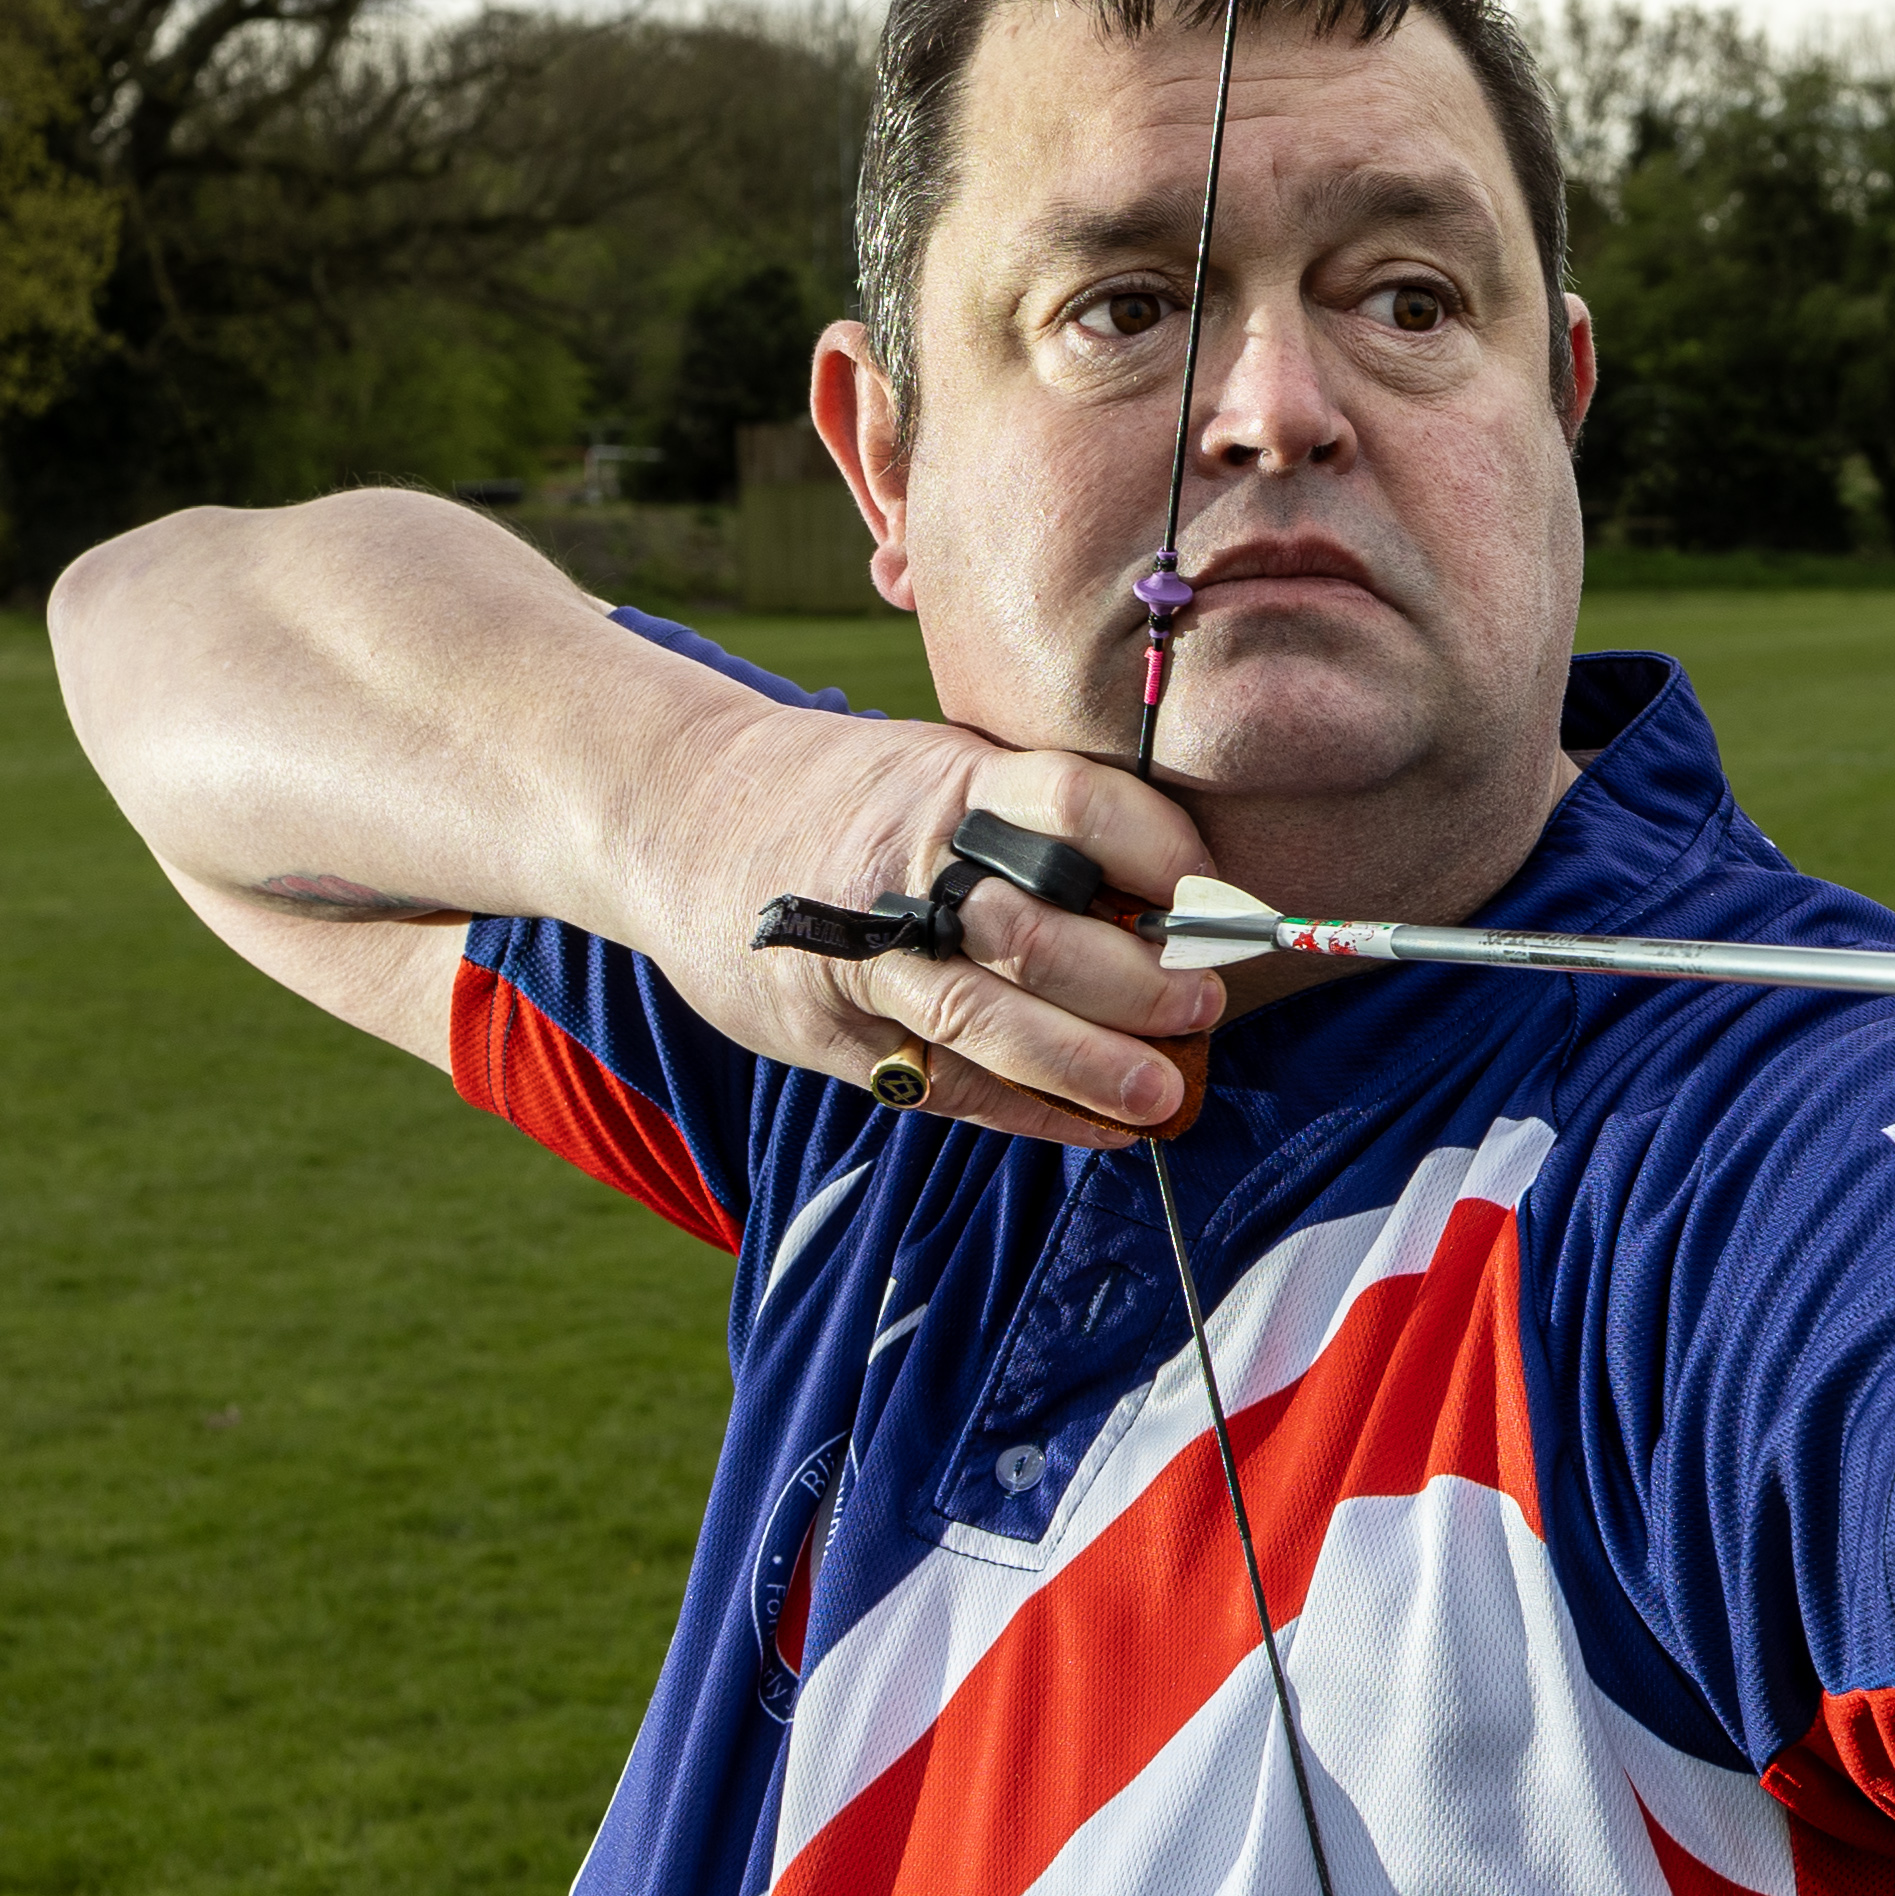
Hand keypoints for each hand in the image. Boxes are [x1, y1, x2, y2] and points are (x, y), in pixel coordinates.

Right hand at [653, 711, 1223, 1146]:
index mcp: (953, 782)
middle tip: (1204, 1002)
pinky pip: (945, 1084)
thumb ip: (1038, 821)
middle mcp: (909, 865)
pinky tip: (1096, 1129)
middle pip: (1040, 929)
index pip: (1079, 806)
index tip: (1218, 898)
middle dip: (1137, 979)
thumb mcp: (943, 766)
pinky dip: (1030, 1114)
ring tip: (1162, 1094)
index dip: (1164, 854)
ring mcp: (863, 952)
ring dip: (1088, 1065)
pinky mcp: (833, 1030)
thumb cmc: (850, 794)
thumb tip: (1175, 899)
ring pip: (987, 1020)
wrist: (676, 813)